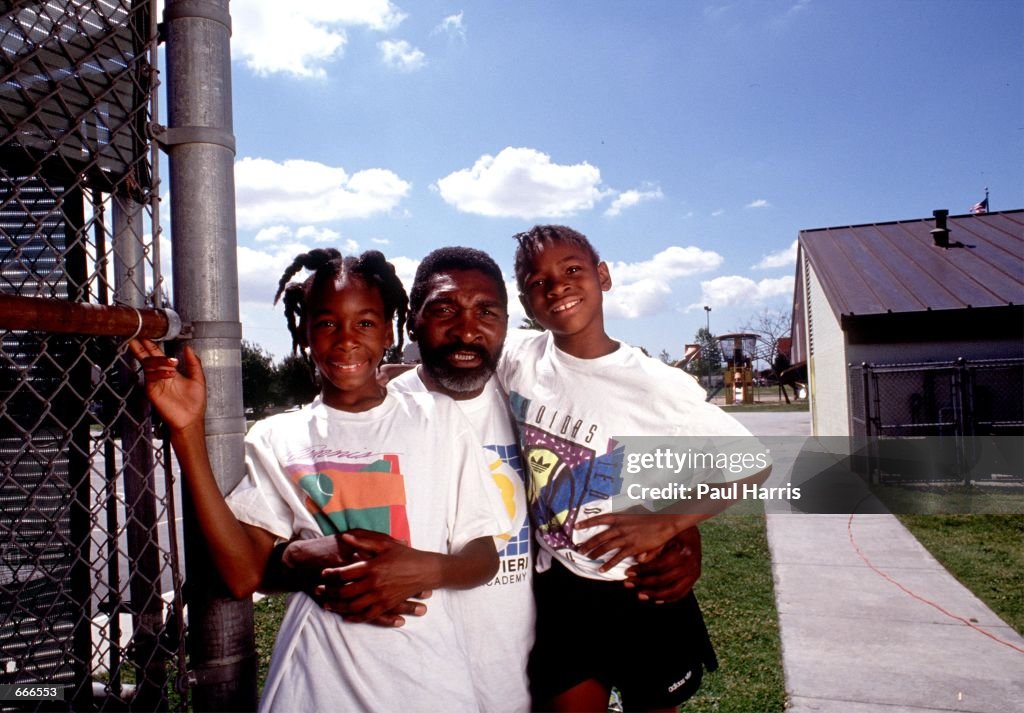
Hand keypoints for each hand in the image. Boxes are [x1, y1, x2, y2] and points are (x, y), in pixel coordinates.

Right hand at [127, 338, 205, 431]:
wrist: (191, 419)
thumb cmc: (195, 402)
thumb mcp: (198, 378)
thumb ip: (194, 363)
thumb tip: (188, 347)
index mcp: (170, 371)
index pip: (158, 355)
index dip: (152, 345)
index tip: (148, 335)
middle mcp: (160, 375)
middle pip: (147, 358)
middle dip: (142, 348)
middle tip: (138, 337)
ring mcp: (155, 382)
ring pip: (149, 365)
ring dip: (159, 360)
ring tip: (172, 363)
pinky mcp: (152, 391)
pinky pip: (150, 377)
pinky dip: (159, 372)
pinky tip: (170, 373)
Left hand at [313, 529, 439, 623]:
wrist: (425, 570)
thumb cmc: (405, 555)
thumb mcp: (385, 544)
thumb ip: (363, 541)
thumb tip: (344, 537)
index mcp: (372, 567)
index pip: (345, 573)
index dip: (331, 574)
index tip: (323, 573)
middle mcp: (374, 584)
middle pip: (345, 592)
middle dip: (329, 592)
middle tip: (319, 590)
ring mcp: (380, 597)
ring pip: (353, 606)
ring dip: (338, 606)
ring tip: (327, 604)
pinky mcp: (387, 605)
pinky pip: (367, 615)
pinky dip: (355, 617)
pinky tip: (346, 616)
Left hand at [575, 513, 681, 572]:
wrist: (665, 522)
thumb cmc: (652, 519)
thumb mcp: (636, 517)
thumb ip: (628, 526)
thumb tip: (618, 529)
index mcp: (620, 517)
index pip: (600, 519)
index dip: (587, 522)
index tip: (576, 525)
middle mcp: (620, 527)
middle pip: (599, 536)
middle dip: (588, 543)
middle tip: (579, 548)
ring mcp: (626, 538)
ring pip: (605, 546)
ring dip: (594, 552)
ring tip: (587, 557)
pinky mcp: (633, 548)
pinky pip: (617, 557)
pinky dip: (608, 564)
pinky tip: (602, 569)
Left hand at [624, 526, 701, 602]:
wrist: (692, 530)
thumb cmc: (676, 531)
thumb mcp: (664, 534)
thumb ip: (652, 547)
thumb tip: (639, 559)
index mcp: (683, 552)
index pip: (659, 566)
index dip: (642, 571)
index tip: (628, 572)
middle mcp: (691, 565)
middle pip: (664, 580)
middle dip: (644, 583)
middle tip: (629, 583)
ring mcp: (694, 573)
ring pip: (673, 591)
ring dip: (654, 595)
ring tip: (640, 594)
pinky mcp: (694, 578)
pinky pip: (681, 593)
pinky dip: (668, 598)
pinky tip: (655, 599)